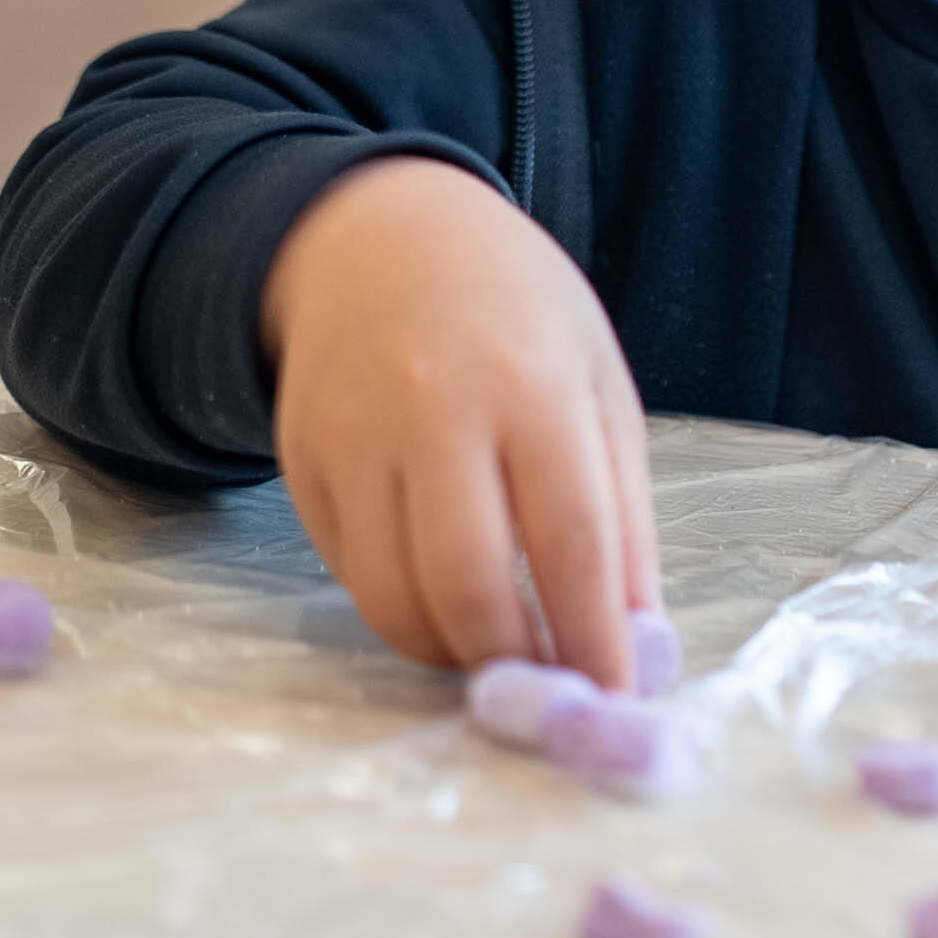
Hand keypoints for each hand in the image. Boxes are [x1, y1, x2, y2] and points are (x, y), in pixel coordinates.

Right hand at [261, 155, 658, 681]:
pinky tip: (438, 593)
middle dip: (514, 662)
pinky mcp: (301, 463)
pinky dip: (400, 609)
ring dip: (451, 652)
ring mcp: (355, 439)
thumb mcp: (597, 384)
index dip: (594, 639)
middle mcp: (434, 412)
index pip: (569, 543)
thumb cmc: (514, 312)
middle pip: (467, 586)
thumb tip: (636, 641)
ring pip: (393, 599)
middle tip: (548, 687)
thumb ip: (622, 514)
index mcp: (532, 385)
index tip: (616, 701)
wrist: (379, 236)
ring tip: (497, 647)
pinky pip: (350, 574)